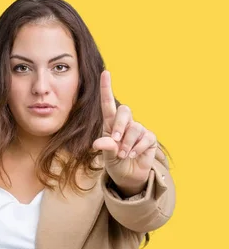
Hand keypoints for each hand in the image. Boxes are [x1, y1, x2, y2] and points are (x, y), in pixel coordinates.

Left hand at [92, 71, 157, 195]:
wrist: (128, 176)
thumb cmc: (114, 162)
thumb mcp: (107, 156)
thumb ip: (105, 147)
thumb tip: (99, 142)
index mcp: (110, 124)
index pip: (108, 103)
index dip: (106, 88)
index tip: (105, 73)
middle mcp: (124, 124)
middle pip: (124, 111)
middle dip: (119, 126)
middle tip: (115, 141)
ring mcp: (138, 130)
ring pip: (134, 128)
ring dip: (127, 143)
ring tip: (123, 155)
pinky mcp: (149, 138)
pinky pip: (145, 137)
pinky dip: (137, 148)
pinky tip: (133, 155)